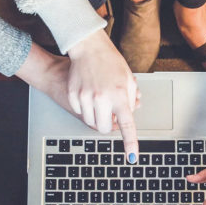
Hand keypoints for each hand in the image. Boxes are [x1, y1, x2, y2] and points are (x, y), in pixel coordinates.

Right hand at [67, 29, 139, 161]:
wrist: (88, 47)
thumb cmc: (111, 62)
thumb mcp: (128, 79)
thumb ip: (131, 100)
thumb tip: (128, 116)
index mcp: (120, 95)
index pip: (127, 125)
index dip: (130, 143)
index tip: (132, 157)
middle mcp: (102, 98)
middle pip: (104, 128)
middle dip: (108, 125)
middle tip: (111, 114)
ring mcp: (85, 97)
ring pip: (90, 122)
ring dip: (97, 117)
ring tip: (101, 100)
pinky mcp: (73, 95)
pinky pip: (80, 112)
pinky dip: (85, 108)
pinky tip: (89, 93)